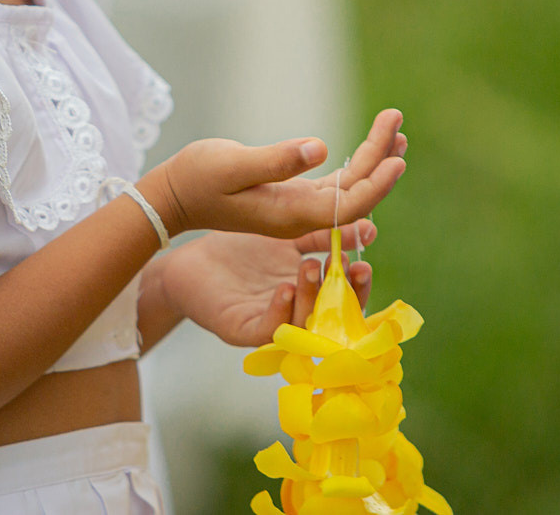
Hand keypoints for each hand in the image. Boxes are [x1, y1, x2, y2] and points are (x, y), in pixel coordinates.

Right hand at [142, 109, 405, 240]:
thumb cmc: (196, 178)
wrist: (172, 197)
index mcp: (290, 215)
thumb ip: (275, 161)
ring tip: (395, 129)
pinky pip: (334, 185)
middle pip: (355, 193)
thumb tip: (320, 149)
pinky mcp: (291, 196)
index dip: (376, 184)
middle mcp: (300, 217)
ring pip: (347, 188)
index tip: (398, 158)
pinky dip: (354, 165)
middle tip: (397, 120)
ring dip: (372, 159)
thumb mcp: (231, 165)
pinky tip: (369, 149)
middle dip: (380, 158)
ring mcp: (297, 209)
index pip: (347, 205)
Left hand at [156, 222, 375, 346]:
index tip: (364, 263)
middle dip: (345, 297)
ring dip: (310, 296)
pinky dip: (279, 311)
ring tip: (309, 266)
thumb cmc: (242, 248)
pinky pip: (266, 329)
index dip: (359, 287)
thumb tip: (367, 228)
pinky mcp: (242, 331)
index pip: (346, 300)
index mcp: (311, 294)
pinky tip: (283, 288)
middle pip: (332, 319)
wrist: (192, 257)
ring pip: (302, 324)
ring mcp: (270, 325)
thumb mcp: (287, 236)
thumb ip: (322, 235)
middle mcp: (295, 315)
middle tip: (351, 270)